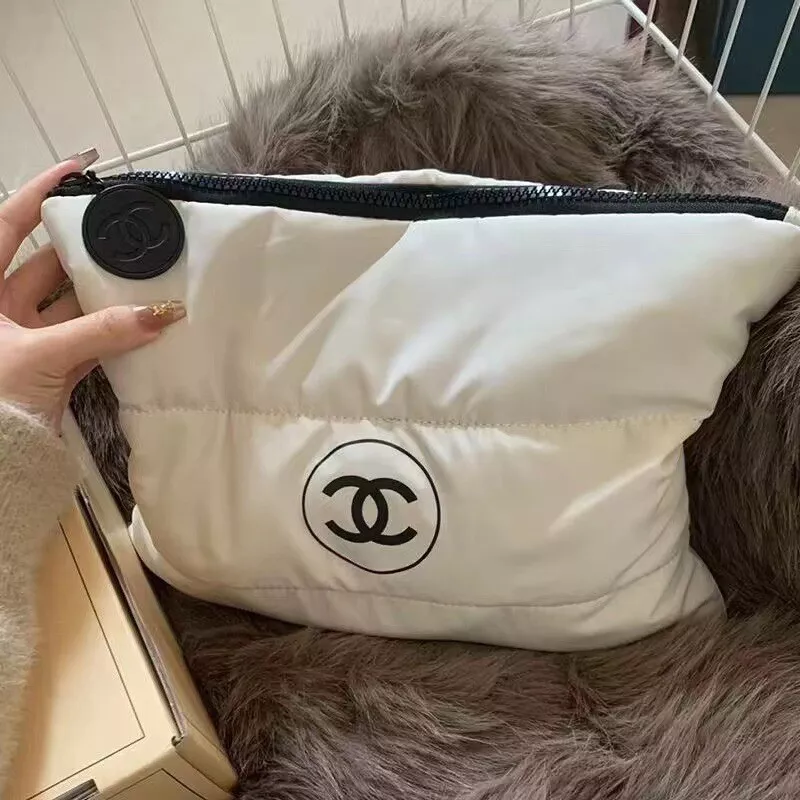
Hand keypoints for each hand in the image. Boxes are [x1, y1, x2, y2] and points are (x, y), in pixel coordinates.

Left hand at [0, 154, 185, 429]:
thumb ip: (102, 332)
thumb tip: (163, 313)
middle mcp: (1, 307)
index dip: (41, 191)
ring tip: (146, 275)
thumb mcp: (43, 355)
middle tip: (127, 231)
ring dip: (108, 295)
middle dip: (88, 248)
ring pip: (73, 303)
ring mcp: (27, 336)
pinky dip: (115, 332)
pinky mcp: (53, 364)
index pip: (8, 222)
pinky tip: (143, 322)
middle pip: (48, 262)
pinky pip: (89, 337)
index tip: (81, 168)